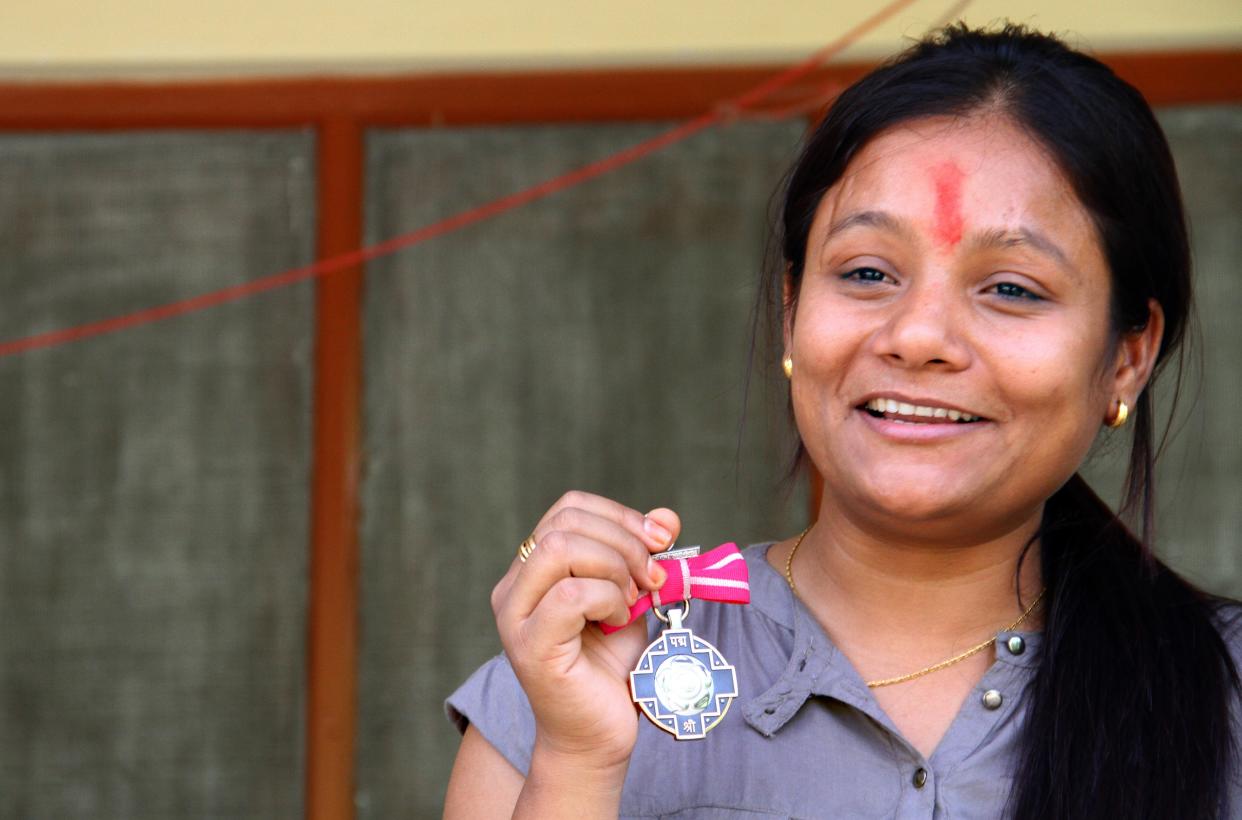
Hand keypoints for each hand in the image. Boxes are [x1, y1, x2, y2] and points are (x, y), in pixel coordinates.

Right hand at [491, 491, 680, 767]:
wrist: (600, 734)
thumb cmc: (612, 667)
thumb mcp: (634, 597)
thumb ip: (644, 555)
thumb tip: (666, 516)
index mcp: (533, 568)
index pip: (569, 508)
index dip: (620, 515)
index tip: (661, 540)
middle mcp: (513, 587)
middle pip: (565, 522)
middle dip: (623, 541)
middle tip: (651, 577)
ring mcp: (515, 616)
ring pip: (561, 550)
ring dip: (614, 568)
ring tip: (632, 600)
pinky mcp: (530, 645)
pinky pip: (570, 594)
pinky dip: (608, 599)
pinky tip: (620, 621)